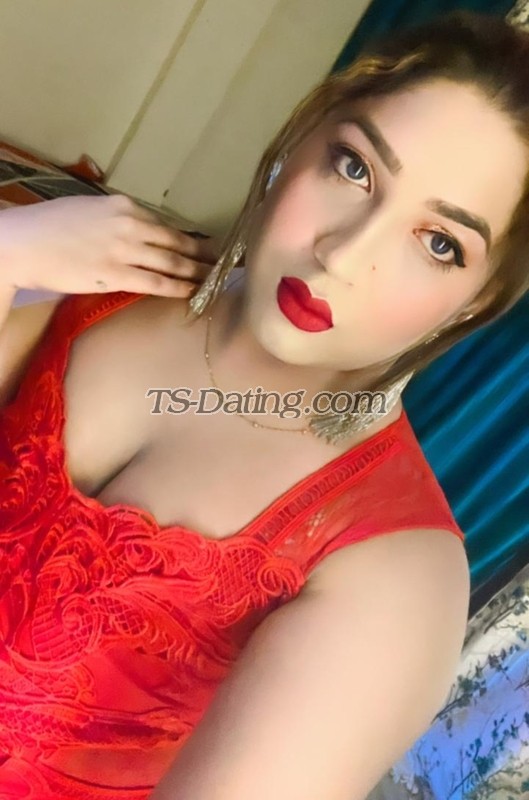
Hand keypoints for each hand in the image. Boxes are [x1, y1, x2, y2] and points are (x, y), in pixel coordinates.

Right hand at [0, 194, 220, 297]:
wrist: (22, 243)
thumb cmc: (50, 226)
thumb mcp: (89, 209)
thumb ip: (116, 219)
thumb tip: (138, 231)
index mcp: (125, 206)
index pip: (166, 225)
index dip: (190, 239)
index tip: (207, 246)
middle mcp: (130, 225)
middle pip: (177, 243)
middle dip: (204, 255)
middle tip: (224, 263)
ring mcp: (124, 250)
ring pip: (172, 263)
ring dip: (197, 273)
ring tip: (214, 280)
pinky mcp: (115, 275)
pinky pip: (156, 282)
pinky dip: (178, 288)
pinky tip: (192, 292)